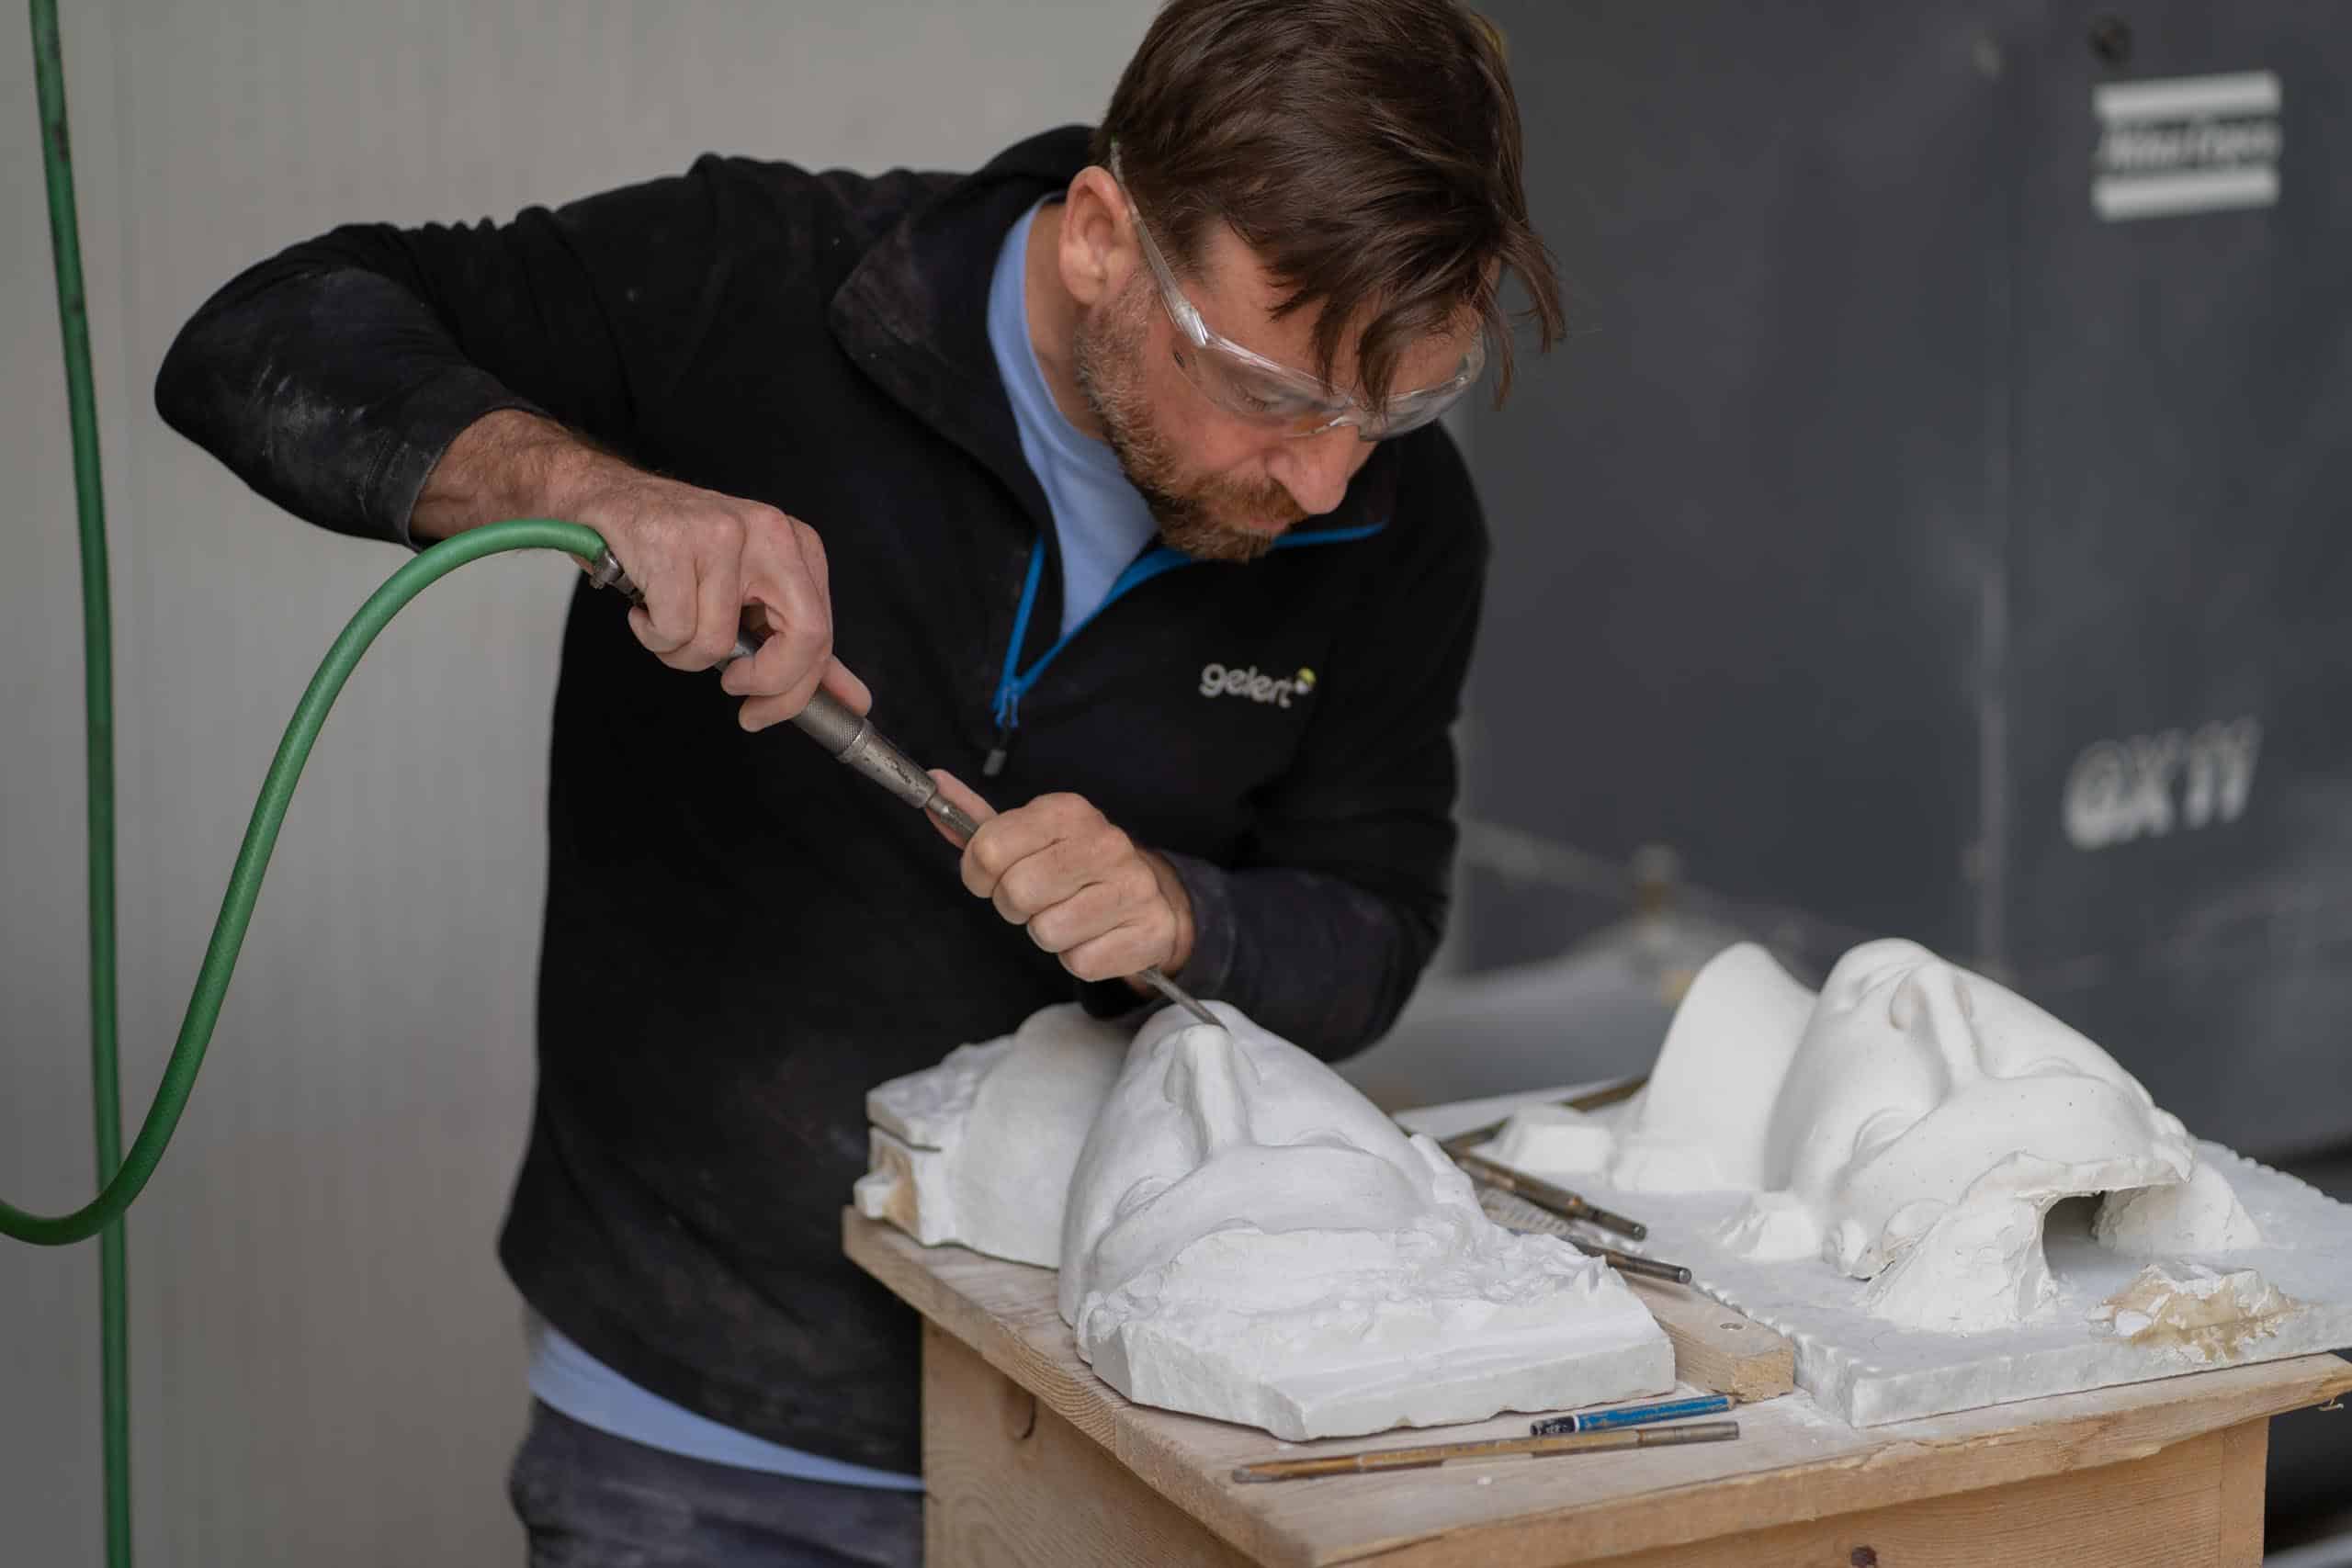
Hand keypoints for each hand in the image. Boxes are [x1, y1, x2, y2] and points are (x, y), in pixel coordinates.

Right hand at [416, 411, 869, 727]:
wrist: (608, 500)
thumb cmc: (679, 554)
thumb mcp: (750, 597)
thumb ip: (801, 650)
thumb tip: (853, 701)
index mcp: (798, 547)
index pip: (822, 634)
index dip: (795, 690)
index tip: (762, 710)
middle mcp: (770, 532)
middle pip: (801, 638)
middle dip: (764, 683)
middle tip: (732, 686)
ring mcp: (722, 533)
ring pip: (717, 643)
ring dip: (682, 654)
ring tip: (665, 622)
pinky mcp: (673, 541)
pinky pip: (673, 628)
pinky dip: (653, 634)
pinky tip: (644, 607)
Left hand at [928, 772, 1195, 985]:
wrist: (1147, 895)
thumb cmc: (1072, 865)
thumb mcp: (1027, 835)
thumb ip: (977, 819)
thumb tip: (933, 781)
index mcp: (1067, 810)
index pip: (988, 849)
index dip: (979, 874)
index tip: (994, 876)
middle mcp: (1105, 842)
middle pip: (1015, 893)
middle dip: (1015, 906)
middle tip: (1036, 899)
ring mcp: (1133, 886)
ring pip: (1047, 932)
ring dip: (1048, 934)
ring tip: (1069, 915)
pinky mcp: (1150, 930)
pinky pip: (1081, 962)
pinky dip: (1079, 957)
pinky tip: (1094, 935)